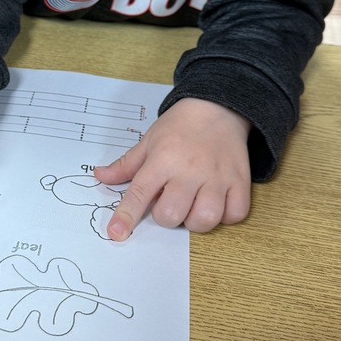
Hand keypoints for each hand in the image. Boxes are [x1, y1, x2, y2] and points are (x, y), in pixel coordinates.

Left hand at [94, 98, 251, 237]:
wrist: (218, 106)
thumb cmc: (180, 126)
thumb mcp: (149, 140)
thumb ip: (126, 164)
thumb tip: (100, 177)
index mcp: (162, 159)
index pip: (139, 193)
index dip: (126, 217)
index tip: (116, 233)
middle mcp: (189, 170)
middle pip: (172, 214)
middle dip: (166, 216)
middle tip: (170, 201)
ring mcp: (217, 176)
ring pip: (205, 219)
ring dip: (196, 220)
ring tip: (194, 205)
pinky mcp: (240, 181)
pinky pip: (234, 214)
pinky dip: (225, 216)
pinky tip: (217, 203)